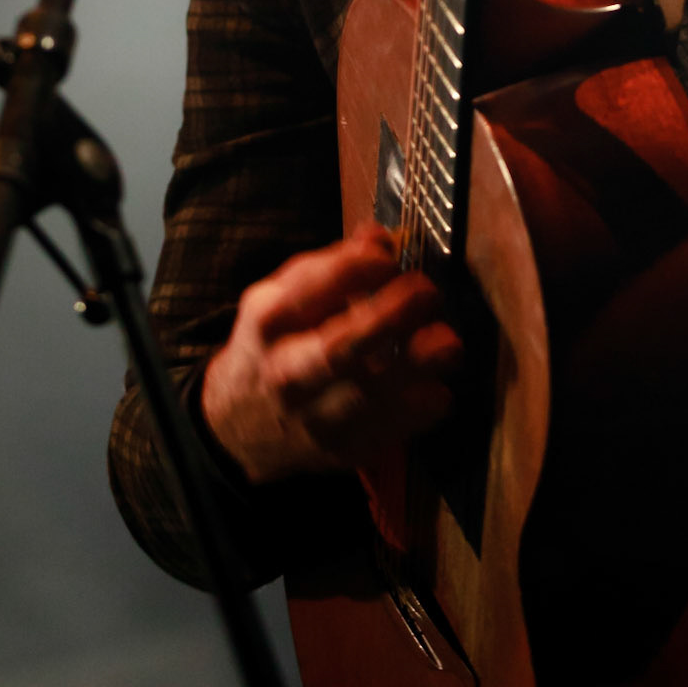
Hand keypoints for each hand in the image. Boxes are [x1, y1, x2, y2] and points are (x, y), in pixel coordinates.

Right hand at [199, 225, 461, 484]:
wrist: (239, 428)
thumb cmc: (272, 344)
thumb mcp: (281, 296)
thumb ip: (331, 266)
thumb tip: (383, 237)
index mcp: (270, 320)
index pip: (311, 288)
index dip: (358, 267)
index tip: (391, 257)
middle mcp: (287, 371)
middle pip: (339, 348)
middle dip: (390, 317)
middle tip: (427, 293)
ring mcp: (313, 417)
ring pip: (367, 397)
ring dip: (415, 367)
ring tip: (448, 344)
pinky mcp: (340, 451)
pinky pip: (387, 432)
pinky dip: (418, 410)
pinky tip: (438, 388)